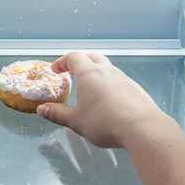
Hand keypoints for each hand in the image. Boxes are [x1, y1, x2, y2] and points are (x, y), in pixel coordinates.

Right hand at [37, 51, 164, 147]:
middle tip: (72, 73)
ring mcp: (123, 79)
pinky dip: (109, 84)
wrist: (141, 127)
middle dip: (80, 63)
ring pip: (107, 68)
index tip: (56, 70)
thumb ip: (58, 113)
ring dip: (96, 72)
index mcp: (88, 74)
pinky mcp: (135, 89)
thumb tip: (43, 109)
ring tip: (90, 88)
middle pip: (92, 57)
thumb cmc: (104, 121)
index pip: (73, 57)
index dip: (62, 62)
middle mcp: (106, 71)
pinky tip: (108, 101)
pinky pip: (119, 80)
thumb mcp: (76, 121)